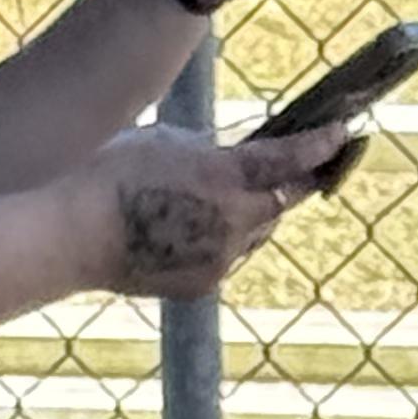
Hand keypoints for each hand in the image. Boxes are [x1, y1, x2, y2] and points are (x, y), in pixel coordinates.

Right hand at [82, 120, 351, 296]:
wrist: (73, 234)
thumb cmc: (111, 173)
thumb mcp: (168, 142)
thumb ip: (211, 152)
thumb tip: (233, 161)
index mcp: (226, 176)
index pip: (291, 160)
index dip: (321, 146)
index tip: (344, 134)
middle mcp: (235, 222)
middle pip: (280, 202)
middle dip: (285, 184)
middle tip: (293, 167)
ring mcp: (222, 259)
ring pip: (255, 233)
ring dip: (250, 214)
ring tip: (219, 198)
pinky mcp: (204, 284)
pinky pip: (227, 258)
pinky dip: (221, 242)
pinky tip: (190, 229)